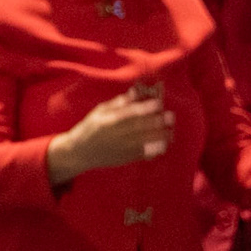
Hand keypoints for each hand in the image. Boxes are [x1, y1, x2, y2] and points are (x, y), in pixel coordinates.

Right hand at [47, 89, 173, 183]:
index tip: (158, 103)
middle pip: (138, 127)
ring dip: (158, 137)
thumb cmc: (89, 128)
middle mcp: (114, 134)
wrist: (79, 152)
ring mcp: (120, 148)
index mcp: (107, 120)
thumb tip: (135, 92)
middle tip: (171, 116)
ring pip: (142, 141)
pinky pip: (141, 154)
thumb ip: (117, 103)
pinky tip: (162, 146)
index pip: (129, 113)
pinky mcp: (124, 158)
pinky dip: (152, 151)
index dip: (144, 108)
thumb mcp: (99, 111)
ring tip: (170, 131)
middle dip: (156, 122)